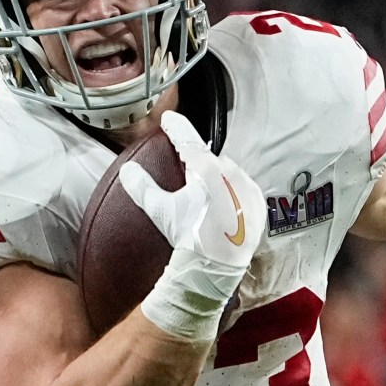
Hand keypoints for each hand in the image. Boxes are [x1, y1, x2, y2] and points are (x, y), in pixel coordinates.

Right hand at [123, 112, 264, 340]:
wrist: (217, 266)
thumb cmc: (189, 237)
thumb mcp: (161, 211)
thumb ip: (142, 188)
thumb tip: (128, 170)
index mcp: (207, 168)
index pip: (187, 139)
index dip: (175, 127)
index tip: (168, 120)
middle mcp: (231, 171)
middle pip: (209, 158)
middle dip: (198, 162)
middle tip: (187, 173)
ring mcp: (247, 186)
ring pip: (229, 172)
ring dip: (218, 177)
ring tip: (206, 193)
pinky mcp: (257, 203)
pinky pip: (244, 189)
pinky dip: (234, 192)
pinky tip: (225, 204)